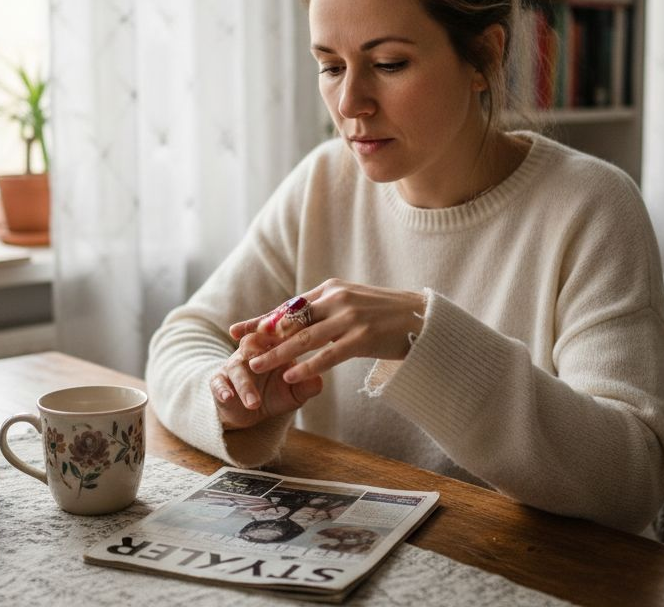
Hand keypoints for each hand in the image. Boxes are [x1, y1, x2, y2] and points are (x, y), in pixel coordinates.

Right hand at [210, 331, 323, 430]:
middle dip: (258, 348)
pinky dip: (222, 389)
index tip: (289, 335)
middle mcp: (251, 351)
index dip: (281, 332)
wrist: (250, 413)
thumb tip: (318, 379)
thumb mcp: (295, 393)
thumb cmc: (276, 395)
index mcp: (271, 347)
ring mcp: (234, 365)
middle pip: (252, 342)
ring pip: (237, 367)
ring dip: (245, 385)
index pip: (276, 334)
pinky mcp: (219, 380)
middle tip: (266, 360)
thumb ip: (307, 386)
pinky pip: (218, 382)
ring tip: (254, 403)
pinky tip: (228, 397)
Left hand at [228, 279, 425, 386]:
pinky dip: (308, 366)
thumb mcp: (352, 303)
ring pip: (304, 338)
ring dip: (277, 353)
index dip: (262, 320)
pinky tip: (291, 375)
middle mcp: (337, 298)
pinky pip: (328, 354)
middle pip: (291, 320)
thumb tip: (296, 320)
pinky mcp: (363, 336)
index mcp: (331, 288)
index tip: (239, 329)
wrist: (424, 318)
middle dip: (263, 337)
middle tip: (240, 349)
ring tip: (256, 365)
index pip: (289, 307)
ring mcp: (350, 317)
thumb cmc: (386, 314)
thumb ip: (326, 308)